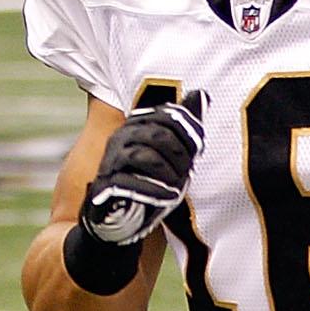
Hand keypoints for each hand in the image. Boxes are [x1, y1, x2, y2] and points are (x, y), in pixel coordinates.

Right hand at [82, 94, 204, 245]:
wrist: (120, 216)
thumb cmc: (149, 181)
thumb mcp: (171, 154)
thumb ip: (184, 128)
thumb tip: (202, 94)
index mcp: (136, 126)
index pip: (167, 117)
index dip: (188, 132)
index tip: (198, 150)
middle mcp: (121, 138)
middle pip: (159, 135)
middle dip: (180, 155)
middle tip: (188, 172)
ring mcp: (112, 161)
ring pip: (145, 157)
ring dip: (169, 173)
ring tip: (177, 186)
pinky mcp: (107, 185)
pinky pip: (132, 183)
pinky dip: (155, 191)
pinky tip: (168, 197)